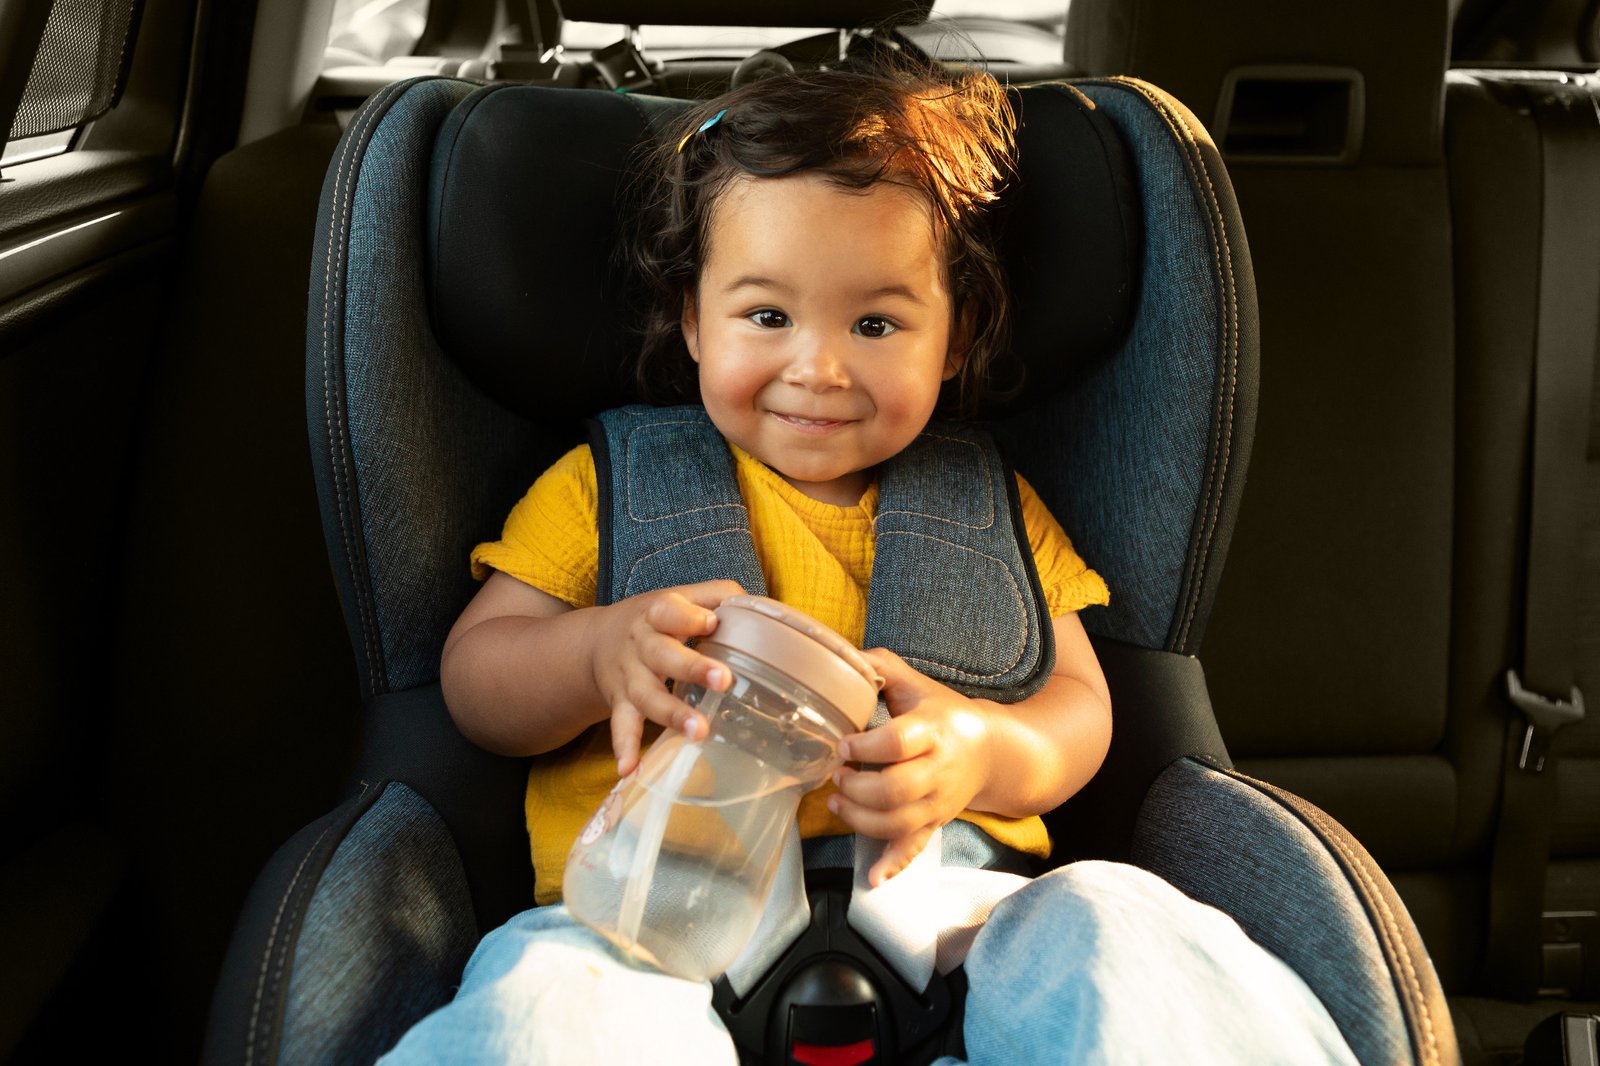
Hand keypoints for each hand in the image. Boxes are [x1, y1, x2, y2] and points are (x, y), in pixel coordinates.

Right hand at [591, 580, 742, 775]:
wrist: (596, 641)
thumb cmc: (656, 620)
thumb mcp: (679, 597)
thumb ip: (718, 596)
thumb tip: (760, 608)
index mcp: (658, 613)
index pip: (669, 611)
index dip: (689, 616)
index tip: (712, 623)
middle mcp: (641, 645)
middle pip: (662, 654)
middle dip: (691, 667)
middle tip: (723, 679)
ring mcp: (630, 676)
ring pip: (647, 695)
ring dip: (671, 714)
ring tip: (698, 731)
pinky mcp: (620, 702)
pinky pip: (621, 725)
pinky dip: (624, 747)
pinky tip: (629, 769)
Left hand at [826, 648, 993, 885]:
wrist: (989, 752)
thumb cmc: (942, 713)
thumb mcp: (917, 685)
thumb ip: (880, 667)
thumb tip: (841, 653)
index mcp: (934, 731)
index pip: (899, 742)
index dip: (867, 747)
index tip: (842, 744)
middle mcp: (939, 770)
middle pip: (897, 789)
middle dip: (859, 787)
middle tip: (836, 775)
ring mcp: (937, 802)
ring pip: (899, 821)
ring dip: (861, 818)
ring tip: (836, 800)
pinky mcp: (934, 822)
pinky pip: (916, 848)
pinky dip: (895, 865)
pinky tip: (874, 878)